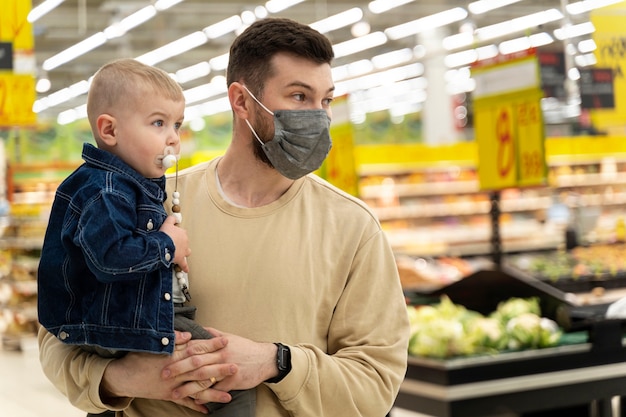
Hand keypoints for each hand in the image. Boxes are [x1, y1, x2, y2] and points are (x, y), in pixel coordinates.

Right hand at [101, 332, 233, 412]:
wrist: (122, 377)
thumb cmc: (138, 357)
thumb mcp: (154, 344)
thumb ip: (173, 339)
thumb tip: (189, 334)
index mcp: (173, 356)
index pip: (196, 349)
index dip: (211, 345)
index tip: (226, 340)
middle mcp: (175, 372)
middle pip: (201, 370)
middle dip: (219, 369)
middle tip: (236, 366)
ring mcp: (173, 386)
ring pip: (196, 389)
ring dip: (213, 392)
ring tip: (229, 394)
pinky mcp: (168, 396)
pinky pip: (185, 402)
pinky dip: (196, 405)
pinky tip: (208, 409)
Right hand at [159, 216, 190, 271]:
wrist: (163, 244)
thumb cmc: (165, 234)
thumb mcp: (167, 223)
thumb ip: (171, 219)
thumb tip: (174, 218)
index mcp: (183, 233)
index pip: (182, 233)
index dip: (176, 235)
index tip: (172, 236)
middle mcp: (185, 242)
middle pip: (184, 243)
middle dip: (180, 244)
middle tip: (173, 244)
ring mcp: (184, 251)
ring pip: (186, 252)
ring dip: (184, 253)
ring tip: (180, 255)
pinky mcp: (181, 259)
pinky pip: (184, 264)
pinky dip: (185, 267)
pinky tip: (186, 270)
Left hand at [163, 328, 276, 403]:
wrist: (266, 358)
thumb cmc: (246, 348)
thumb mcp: (230, 337)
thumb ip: (213, 334)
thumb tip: (200, 329)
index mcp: (218, 344)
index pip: (195, 346)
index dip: (180, 352)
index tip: (167, 356)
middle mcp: (221, 355)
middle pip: (196, 362)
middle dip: (178, 368)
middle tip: (164, 374)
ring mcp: (227, 369)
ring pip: (204, 378)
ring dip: (188, 386)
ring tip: (175, 393)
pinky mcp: (233, 381)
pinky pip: (216, 391)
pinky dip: (205, 397)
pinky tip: (195, 401)